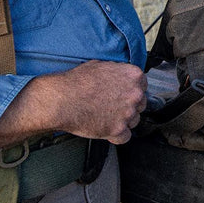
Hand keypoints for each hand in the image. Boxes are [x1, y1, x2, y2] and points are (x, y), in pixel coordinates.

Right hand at [0, 60, 147, 146]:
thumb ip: (118, 71)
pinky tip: (105, 129)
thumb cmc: (77, 82)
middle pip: (140, 104)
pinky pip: (125, 137)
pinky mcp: (118, 130)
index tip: (123, 94)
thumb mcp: (101, 65)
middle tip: (112, 106)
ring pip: (134, 121)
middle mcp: (135, 94)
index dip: (131, 91)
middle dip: (129, 106)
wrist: (61, 99)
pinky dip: (116, 136)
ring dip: (123, 121)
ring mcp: (128, 113)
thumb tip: (121, 75)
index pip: (142, 86)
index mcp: (134, 76)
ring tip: (105, 117)